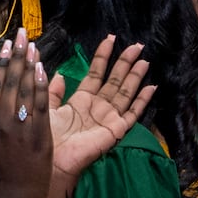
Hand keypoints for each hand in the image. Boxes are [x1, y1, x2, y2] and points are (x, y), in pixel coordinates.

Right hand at [0, 28, 51, 197]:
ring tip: (33, 44)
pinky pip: (43, 103)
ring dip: (31, 64)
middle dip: (18, 55)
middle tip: (22, 33)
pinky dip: (43, 85)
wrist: (16, 194)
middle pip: (13, 80)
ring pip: (28, 88)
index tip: (5, 44)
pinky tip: (44, 68)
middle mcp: (7, 118)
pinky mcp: (42, 132)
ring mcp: (26, 124)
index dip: (2, 62)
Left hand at [47, 34, 154, 181]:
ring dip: (135, 76)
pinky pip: (132, 113)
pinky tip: (152, 87)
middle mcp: (98, 106)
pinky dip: (142, 101)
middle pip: (115, 80)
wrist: (52, 158)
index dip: (102, 56)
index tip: (110, 39)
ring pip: (126, 92)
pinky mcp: (116, 129)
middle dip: (125, 62)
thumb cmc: (47, 135)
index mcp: (81, 100)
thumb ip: (52, 90)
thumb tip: (58, 73)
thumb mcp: (45, 105)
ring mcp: (109, 117)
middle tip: (137, 45)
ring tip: (145, 60)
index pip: (95, 73)